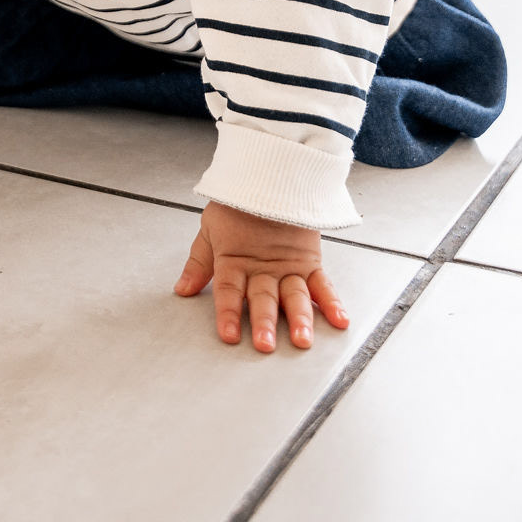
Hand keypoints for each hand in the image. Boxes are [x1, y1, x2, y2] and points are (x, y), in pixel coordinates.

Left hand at [174, 201, 349, 352]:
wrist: (269, 175)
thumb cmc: (237, 203)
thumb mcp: (210, 229)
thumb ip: (199, 263)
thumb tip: (182, 289)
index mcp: (235, 259)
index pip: (229, 290)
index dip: (228, 313)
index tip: (229, 336)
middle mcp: (263, 267)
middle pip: (263, 297)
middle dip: (264, 322)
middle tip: (265, 345)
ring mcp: (288, 265)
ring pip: (294, 295)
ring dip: (299, 319)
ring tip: (302, 341)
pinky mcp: (309, 260)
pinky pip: (322, 283)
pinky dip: (332, 302)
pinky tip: (339, 320)